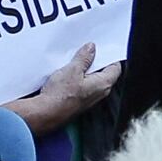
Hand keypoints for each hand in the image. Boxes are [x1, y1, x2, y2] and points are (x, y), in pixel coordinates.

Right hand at [4, 44, 118, 131]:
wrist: (45, 112)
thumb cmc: (60, 96)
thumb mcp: (72, 69)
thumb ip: (84, 58)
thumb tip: (91, 49)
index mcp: (103, 84)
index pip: (115, 67)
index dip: (110, 56)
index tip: (102, 48)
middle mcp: (99, 94)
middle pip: (104, 73)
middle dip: (97, 61)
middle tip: (88, 51)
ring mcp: (89, 98)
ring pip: (93, 79)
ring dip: (87, 69)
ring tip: (76, 60)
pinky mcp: (80, 101)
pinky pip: (84, 86)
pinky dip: (80, 77)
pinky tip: (70, 72)